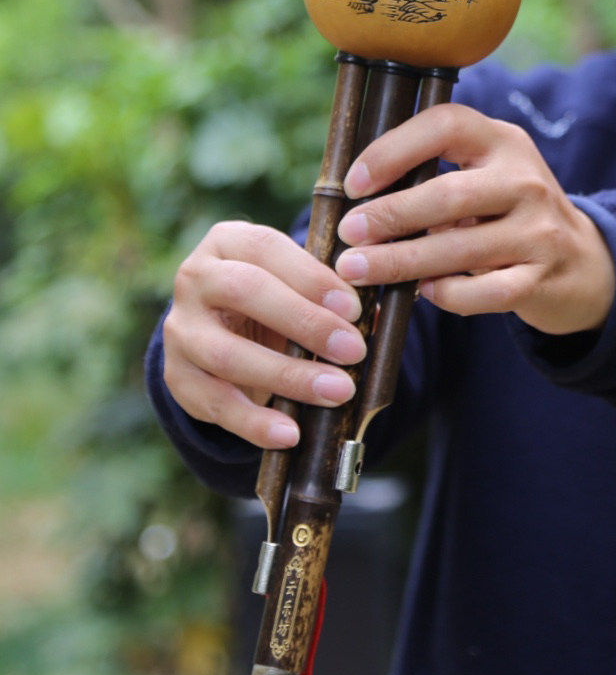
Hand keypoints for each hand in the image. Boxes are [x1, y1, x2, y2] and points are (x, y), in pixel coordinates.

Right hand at [161, 220, 366, 448]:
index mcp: (228, 241)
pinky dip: (254, 422)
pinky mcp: (177, 377)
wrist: (222, 330)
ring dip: (287, 376)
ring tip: (337, 392)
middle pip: (244, 293)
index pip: (266, 249)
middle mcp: (195, 278)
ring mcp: (180, 329)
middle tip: (353, 350)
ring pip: (226, 354)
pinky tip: (290, 432)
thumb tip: (379, 316)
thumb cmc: (275, 297)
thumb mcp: (298, 283)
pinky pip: (214, 403)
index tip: (355, 308)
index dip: (312, 278)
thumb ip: (331, 292)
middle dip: (305, 323)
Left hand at [334, 103, 615, 335]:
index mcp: (503, 142)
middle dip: (389, 216)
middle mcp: (525, 180)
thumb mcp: (486, 175)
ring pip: (459, 248)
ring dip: (401, 261)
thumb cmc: (509, 214)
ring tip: (357, 270)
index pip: (446, 126)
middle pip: (448, 194)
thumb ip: (436, 175)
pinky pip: (483, 291)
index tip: (354, 182)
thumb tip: (354, 197)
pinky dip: (446, 294)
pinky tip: (422, 292)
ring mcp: (538, 231)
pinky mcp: (541, 278)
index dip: (393, 149)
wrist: (583, 260)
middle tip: (348, 234)